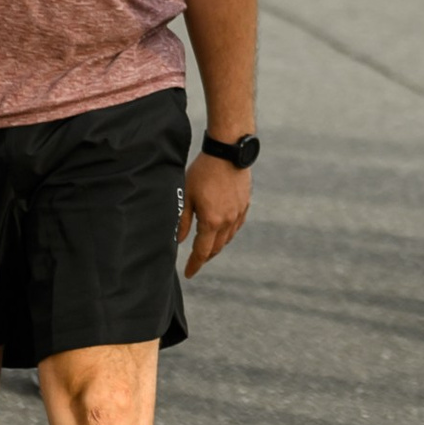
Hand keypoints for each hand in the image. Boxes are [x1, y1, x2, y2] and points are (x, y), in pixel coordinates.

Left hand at [180, 154, 252, 275]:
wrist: (228, 151)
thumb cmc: (203, 172)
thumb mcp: (186, 194)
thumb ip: (182, 220)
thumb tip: (178, 240)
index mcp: (212, 221)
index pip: (202, 252)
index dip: (194, 264)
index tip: (188, 273)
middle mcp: (228, 221)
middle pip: (216, 248)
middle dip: (206, 257)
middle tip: (196, 261)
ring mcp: (239, 213)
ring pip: (228, 238)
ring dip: (217, 245)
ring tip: (207, 246)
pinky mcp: (245, 204)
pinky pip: (236, 226)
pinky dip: (227, 233)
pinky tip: (222, 230)